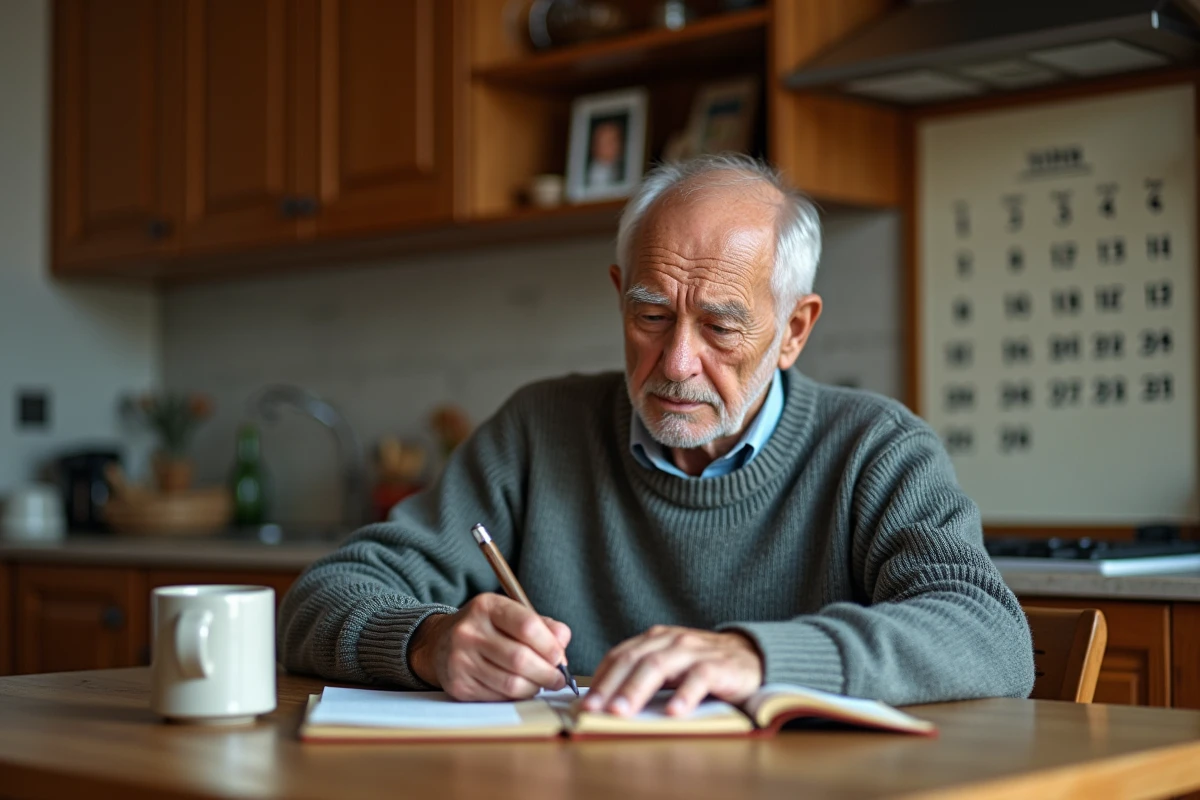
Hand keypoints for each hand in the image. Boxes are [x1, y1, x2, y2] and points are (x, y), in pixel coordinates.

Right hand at [407, 593, 570, 700]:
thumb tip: (563, 644)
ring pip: (511, 683)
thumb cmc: (486, 629)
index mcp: (487, 606)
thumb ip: (542, 626)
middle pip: (520, 659)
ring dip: (534, 687)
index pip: (527, 626)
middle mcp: (469, 631)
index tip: (560, 658)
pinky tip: (518, 688)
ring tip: (540, 683)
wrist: (440, 643)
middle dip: (547, 673)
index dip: (550, 646)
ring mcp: (461, 659)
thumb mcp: (510, 615)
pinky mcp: (459, 685)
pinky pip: (498, 697)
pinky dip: (515, 696)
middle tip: (558, 679)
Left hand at [582, 626, 762, 717]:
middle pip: (634, 660)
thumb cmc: (701, 666)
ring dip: (637, 689)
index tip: (584, 701)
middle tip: (595, 708)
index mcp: (654, 639)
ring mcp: (694, 651)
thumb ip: (642, 676)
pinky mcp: (719, 665)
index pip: (619, 655)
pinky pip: (699, 678)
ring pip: (659, 665)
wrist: (751, 656)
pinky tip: (673, 712)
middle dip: (611, 685)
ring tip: (621, 711)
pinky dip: (684, 694)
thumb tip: (606, 702)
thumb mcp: (669, 666)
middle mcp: (671, 640)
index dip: (600, 678)